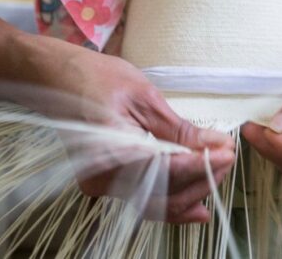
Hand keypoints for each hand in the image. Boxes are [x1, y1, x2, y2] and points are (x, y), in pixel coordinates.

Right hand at [48, 46, 235, 223]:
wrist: (53, 78)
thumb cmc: (93, 78)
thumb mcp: (143, 95)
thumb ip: (180, 128)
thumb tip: (216, 145)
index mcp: (110, 149)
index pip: (166, 170)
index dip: (201, 166)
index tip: (227, 154)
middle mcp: (102, 177)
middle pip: (162, 194)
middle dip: (201, 180)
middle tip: (228, 159)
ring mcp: (100, 184)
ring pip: (154, 204)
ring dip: (188, 193)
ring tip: (217, 175)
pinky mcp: (104, 182)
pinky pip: (141, 199)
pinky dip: (169, 199)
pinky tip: (194, 200)